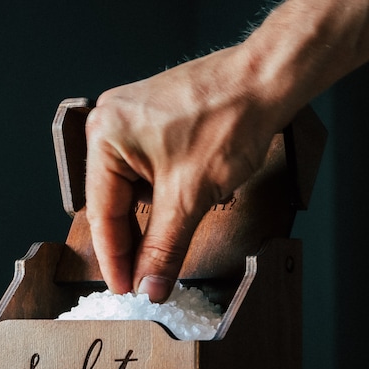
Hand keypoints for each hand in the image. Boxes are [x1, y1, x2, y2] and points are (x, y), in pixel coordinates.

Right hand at [84, 44, 294, 301]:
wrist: (266, 80)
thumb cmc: (230, 118)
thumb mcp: (190, 196)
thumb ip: (164, 248)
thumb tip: (148, 285)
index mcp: (104, 137)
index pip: (103, 212)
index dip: (114, 258)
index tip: (122, 288)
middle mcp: (107, 125)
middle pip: (111, 201)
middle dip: (128, 241)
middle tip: (137, 279)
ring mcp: (127, 121)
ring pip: (126, 189)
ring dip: (143, 221)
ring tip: (155, 252)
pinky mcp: (147, 123)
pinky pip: (140, 171)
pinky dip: (153, 198)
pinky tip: (166, 216)